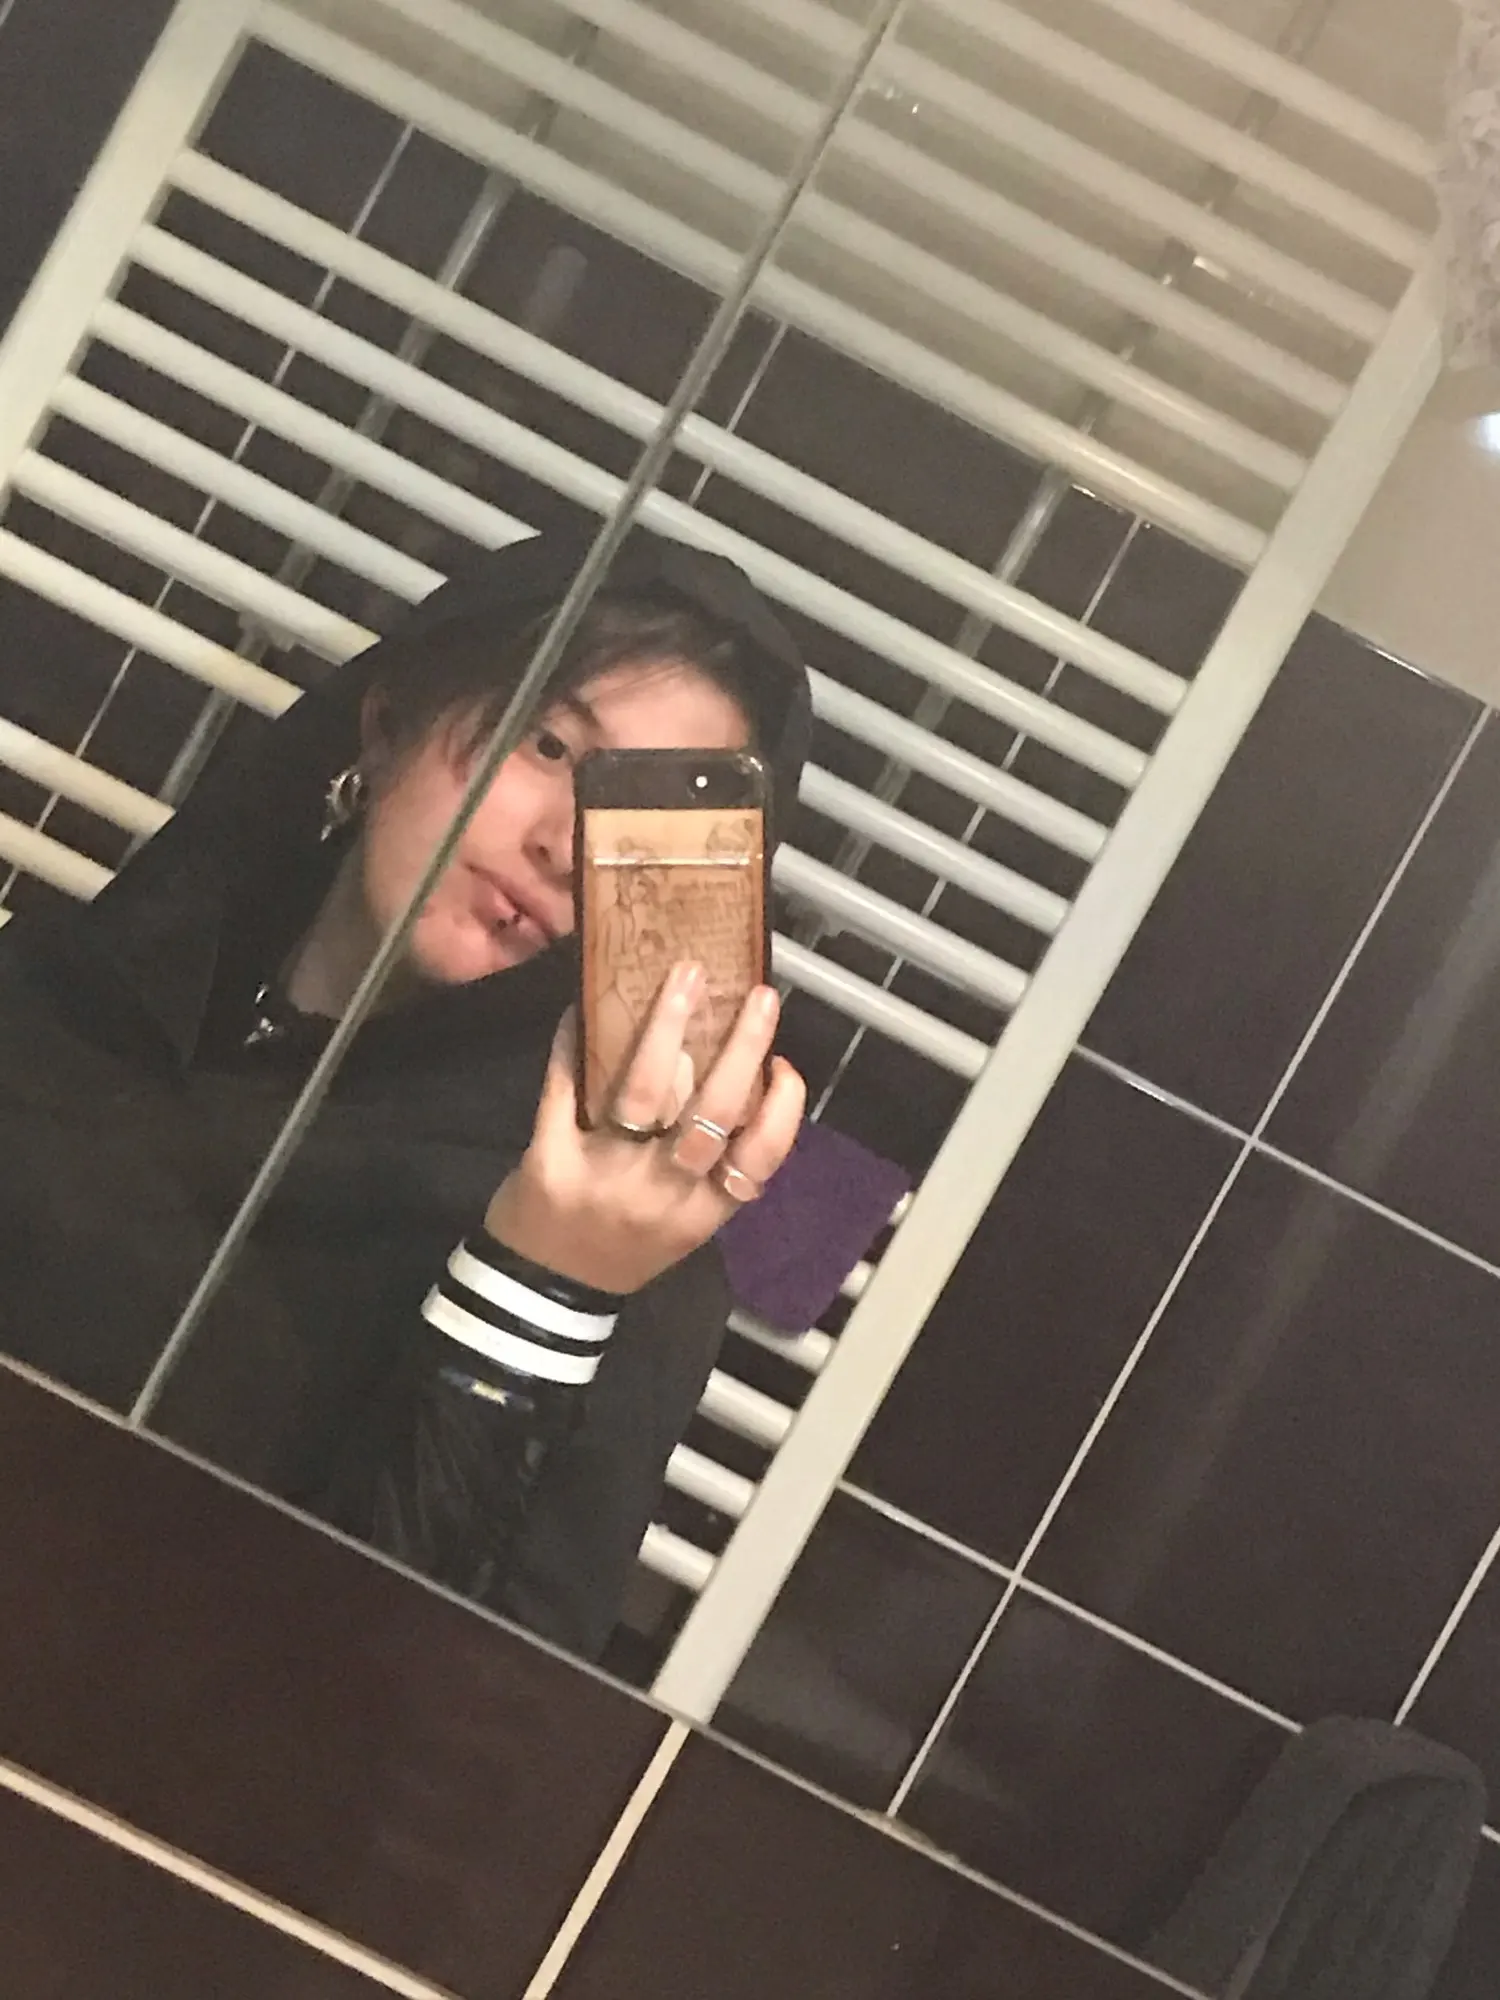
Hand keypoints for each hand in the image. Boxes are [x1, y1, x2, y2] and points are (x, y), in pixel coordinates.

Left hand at [484, 962, 804, 1294]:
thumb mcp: (683, 1223)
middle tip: (761, 996)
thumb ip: (711, 1167)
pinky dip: (575, 1044)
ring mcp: (603, 1174)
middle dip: (741, 1047)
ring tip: (685, 979)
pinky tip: (583, 1005)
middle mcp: (659, 1194)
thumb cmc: (625, 1247)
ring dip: (666, 1027)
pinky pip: (564, 1090)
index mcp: (702, 1212)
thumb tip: (738, 1076)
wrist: (544, 1291)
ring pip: (644, 1091)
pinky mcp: (550, 1159)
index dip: (781, 1108)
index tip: (785, 1065)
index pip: (759, 1157)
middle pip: (710, 1110)